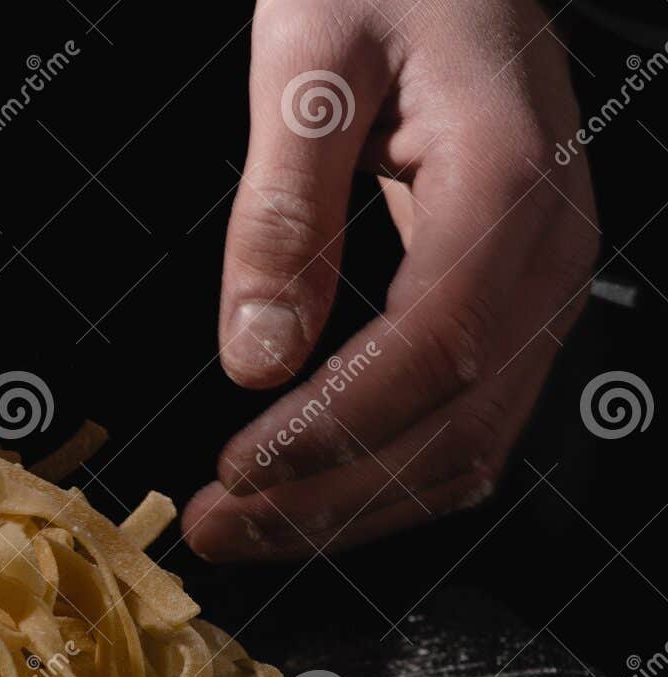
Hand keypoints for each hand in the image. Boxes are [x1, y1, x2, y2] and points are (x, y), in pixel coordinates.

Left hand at [183, 0, 597, 560]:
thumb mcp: (308, 60)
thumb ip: (284, 209)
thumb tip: (256, 358)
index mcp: (505, 184)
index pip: (433, 350)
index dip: (332, 431)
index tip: (233, 473)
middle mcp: (551, 250)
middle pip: (455, 427)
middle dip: (327, 500)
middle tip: (212, 528)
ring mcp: (546, 281)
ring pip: (469, 445)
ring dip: (352, 508)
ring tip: (241, 526)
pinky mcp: (515, 296)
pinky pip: (469, 417)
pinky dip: (386, 473)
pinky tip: (308, 488)